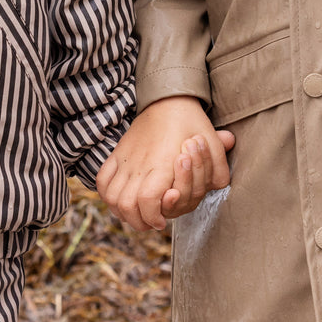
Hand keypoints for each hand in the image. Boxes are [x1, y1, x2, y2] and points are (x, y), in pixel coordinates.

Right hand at [97, 96, 232, 232]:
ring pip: (112, 197)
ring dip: (122, 212)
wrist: (168, 99)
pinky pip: (102, 180)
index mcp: (163, 163)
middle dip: (139, 222)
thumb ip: (218, 168)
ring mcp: (126, 159)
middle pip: (126, 206)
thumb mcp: (212, 142)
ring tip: (137, 214)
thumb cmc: (191, 122)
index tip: (162, 222)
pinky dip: (107, 195)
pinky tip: (120, 199)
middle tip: (151, 223)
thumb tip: (218, 186)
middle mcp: (140, 164)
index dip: (153, 216)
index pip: (147, 201)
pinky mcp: (118, 154)